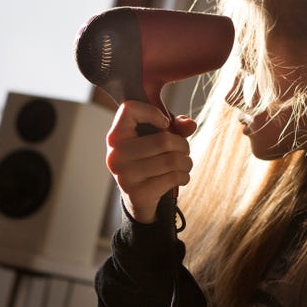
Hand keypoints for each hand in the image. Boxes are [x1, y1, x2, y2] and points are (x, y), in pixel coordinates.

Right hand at [105, 100, 196, 223]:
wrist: (138, 197)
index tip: (164, 123)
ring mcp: (125, 176)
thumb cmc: (149, 159)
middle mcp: (115, 155)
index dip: (152, 112)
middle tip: (184, 150)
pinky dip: (184, 176)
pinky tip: (181, 177)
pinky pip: (173, 178)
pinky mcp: (138, 193)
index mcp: (116, 136)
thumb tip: (190, 124)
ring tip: (184, 164)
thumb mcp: (159, 138)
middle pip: (163, 140)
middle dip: (183, 145)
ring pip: (172, 160)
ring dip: (186, 162)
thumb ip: (176, 126)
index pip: (129, 109)